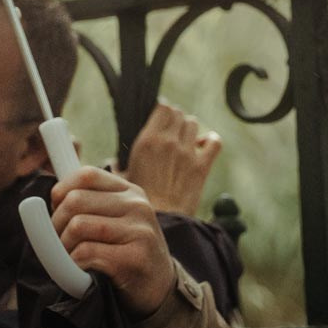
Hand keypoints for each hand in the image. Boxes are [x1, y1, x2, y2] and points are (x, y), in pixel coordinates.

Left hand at [51, 166, 174, 316]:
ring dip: (63, 246)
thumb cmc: (129, 253)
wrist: (161, 290)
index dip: (61, 191)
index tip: (56, 210)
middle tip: (58, 242)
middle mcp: (137, 206)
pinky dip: (73, 264)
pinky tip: (80, 270)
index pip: (86, 175)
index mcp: (130, 192)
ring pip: (77, 225)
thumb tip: (53, 197)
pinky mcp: (134, 259)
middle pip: (75, 200)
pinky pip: (86, 253)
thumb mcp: (118, 220)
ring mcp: (139, 231)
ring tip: (69, 257)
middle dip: (56, 224)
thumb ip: (92, 204)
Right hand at [125, 101, 221, 216]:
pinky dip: (210, 140)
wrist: (161, 220)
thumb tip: (114, 162)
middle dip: (174, 118)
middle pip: (178, 113)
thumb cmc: (137, 201)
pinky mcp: (202, 166)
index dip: (161, 110)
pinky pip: (213, 142)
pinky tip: (203, 145)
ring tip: (183, 138)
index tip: (159, 117)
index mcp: (148, 140)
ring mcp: (187, 152)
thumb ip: (118, 164)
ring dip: (188, 128)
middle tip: (170, 130)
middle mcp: (169, 142)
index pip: (162, 107)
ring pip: (193, 123)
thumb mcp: (122, 178)